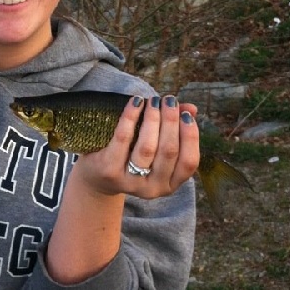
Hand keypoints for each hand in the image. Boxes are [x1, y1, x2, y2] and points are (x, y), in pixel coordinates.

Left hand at [73, 95, 199, 198]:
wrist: (97, 178)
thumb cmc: (132, 157)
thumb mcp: (156, 149)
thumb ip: (175, 130)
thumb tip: (192, 109)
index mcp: (170, 184)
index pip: (189, 162)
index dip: (191, 136)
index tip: (186, 114)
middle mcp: (153, 189)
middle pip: (168, 151)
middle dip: (171, 121)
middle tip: (169, 101)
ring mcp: (130, 182)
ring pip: (147, 147)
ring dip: (153, 119)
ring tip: (154, 101)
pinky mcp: (110, 171)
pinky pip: (123, 139)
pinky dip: (131, 117)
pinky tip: (136, 103)